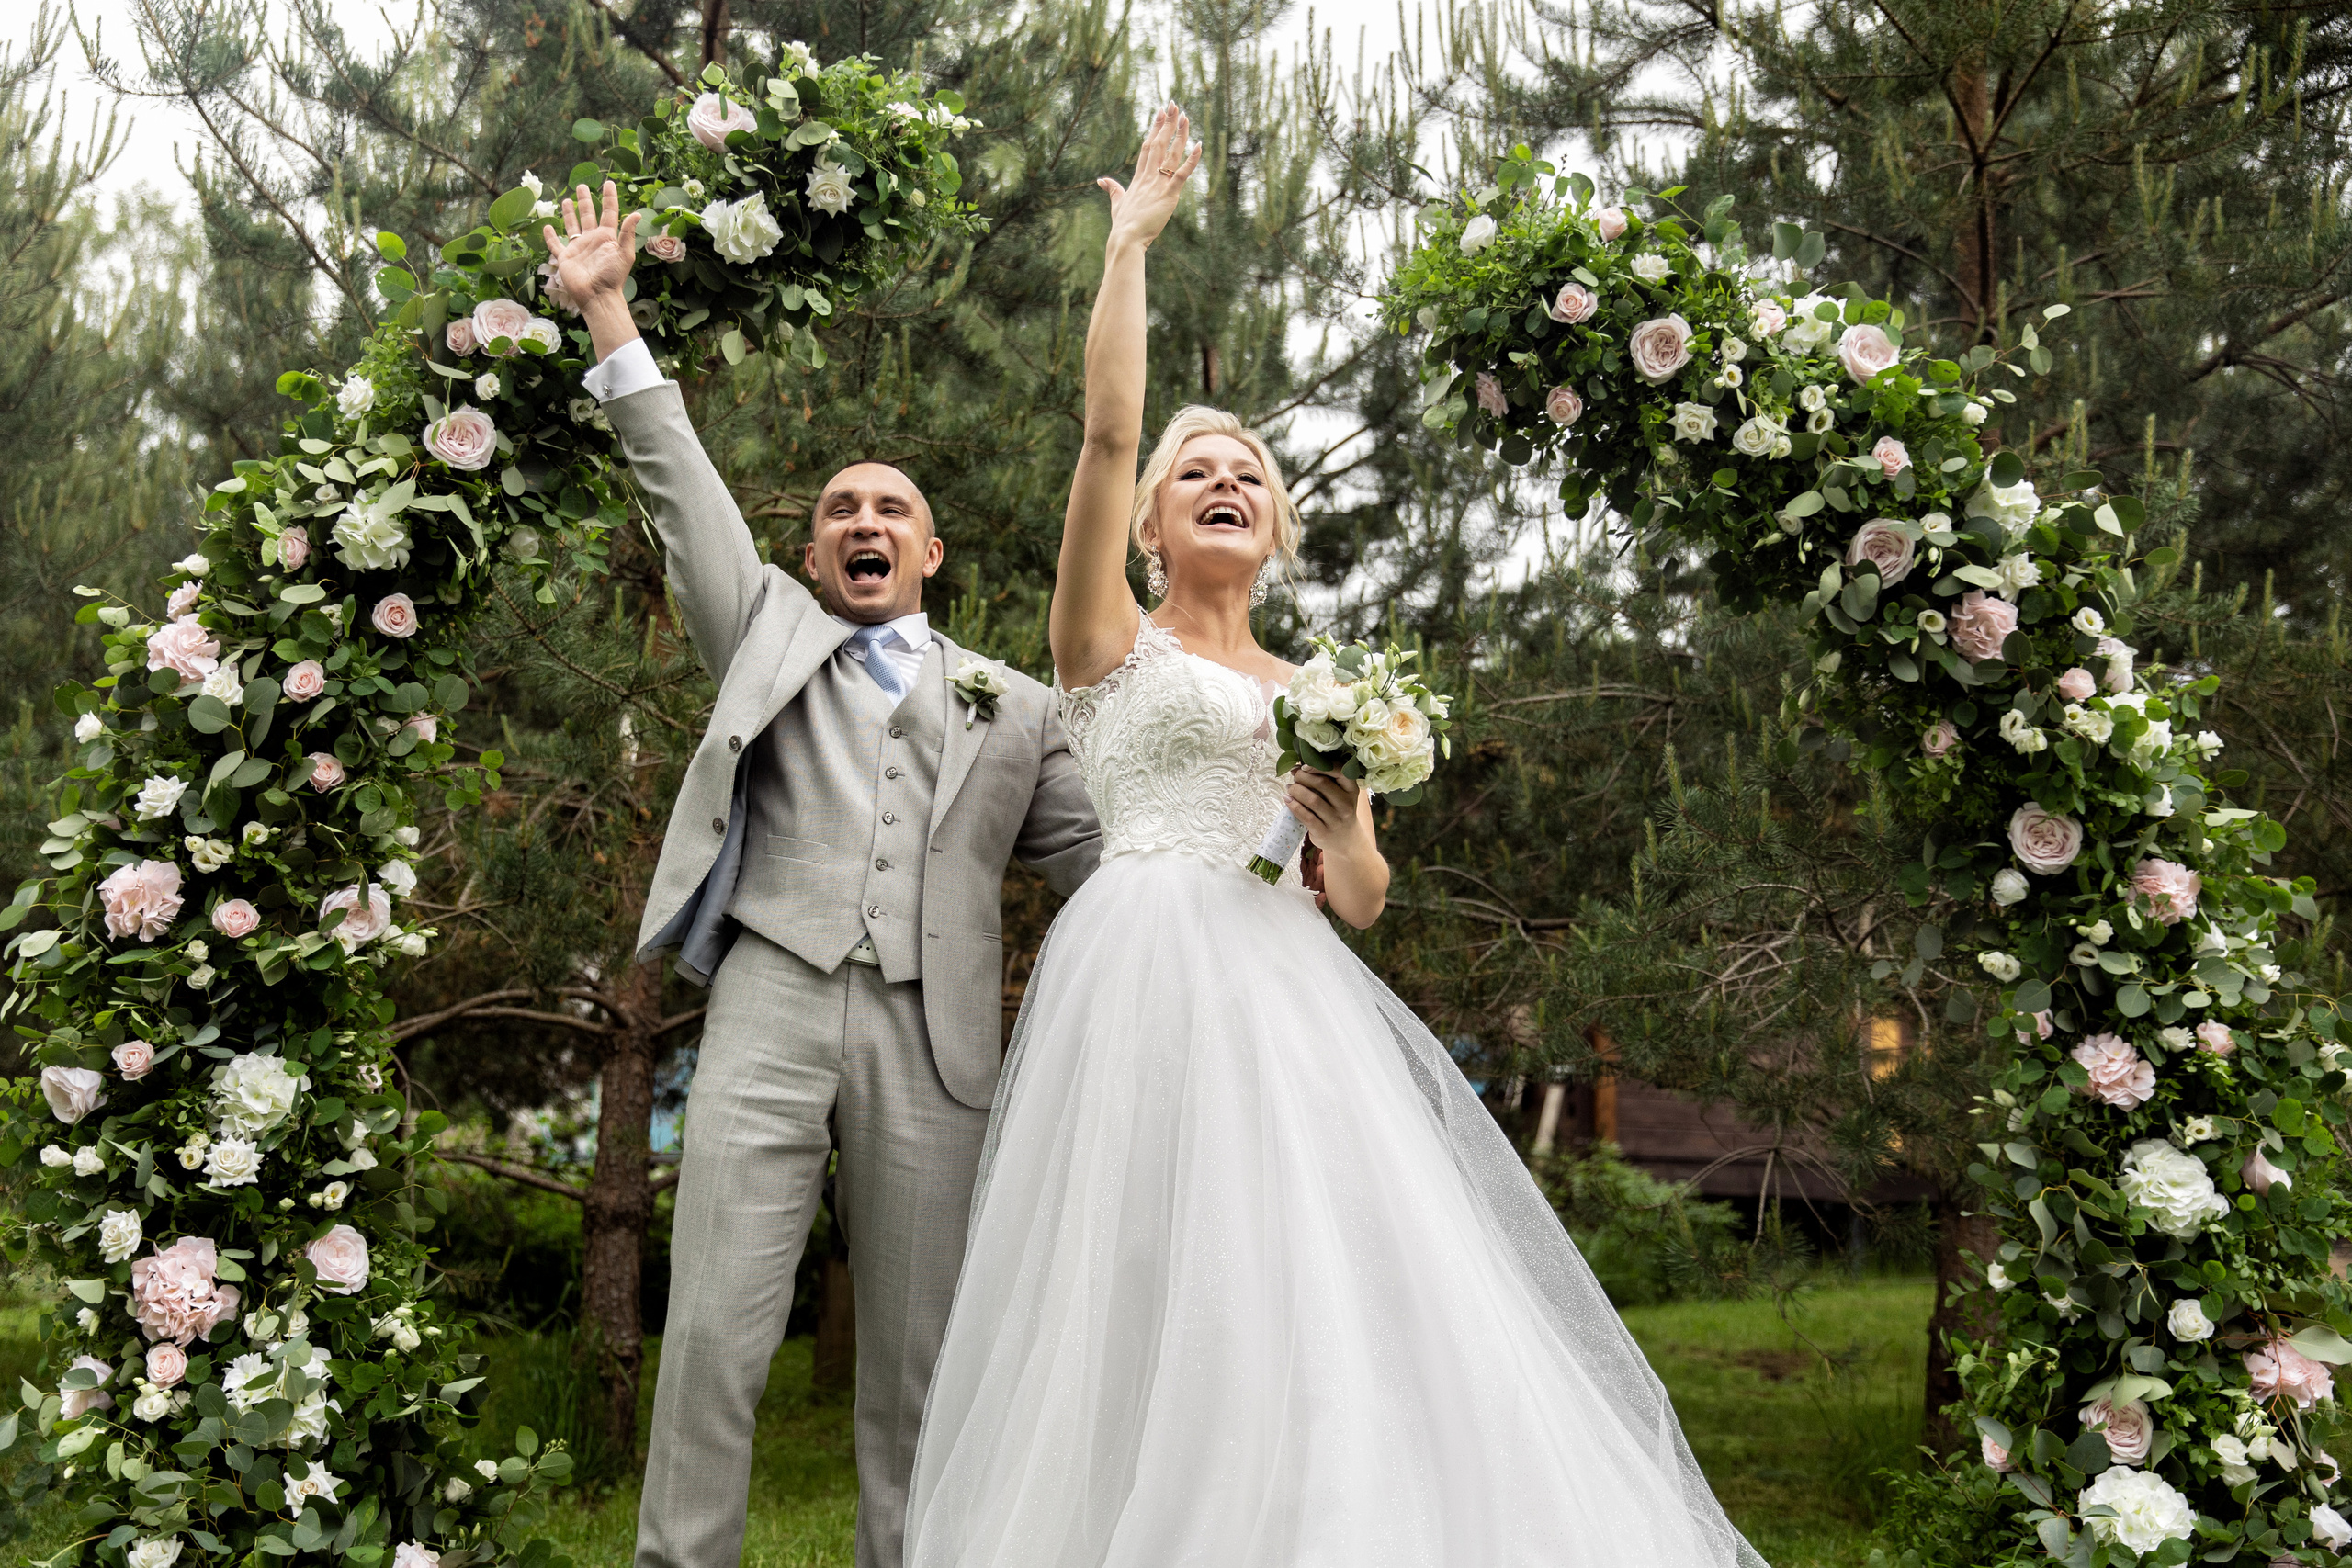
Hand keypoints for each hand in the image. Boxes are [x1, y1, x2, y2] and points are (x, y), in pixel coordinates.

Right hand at [542, 180, 639, 308]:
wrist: (597, 295)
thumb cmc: (613, 276)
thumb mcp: (624, 254)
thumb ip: (627, 233)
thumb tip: (637, 213)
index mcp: (607, 237)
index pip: (609, 212)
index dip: (609, 198)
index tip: (608, 183)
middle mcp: (592, 240)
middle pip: (588, 215)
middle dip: (585, 200)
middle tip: (582, 186)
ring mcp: (578, 248)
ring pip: (572, 225)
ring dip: (569, 213)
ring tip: (567, 200)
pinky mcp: (565, 257)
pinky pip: (556, 244)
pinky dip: (550, 236)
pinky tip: (547, 227)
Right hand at [1096, 102, 1200, 249]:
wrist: (1126, 239)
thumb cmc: (1123, 225)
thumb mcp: (1117, 203)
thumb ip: (1112, 189)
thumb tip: (1102, 180)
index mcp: (1139, 178)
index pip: (1148, 147)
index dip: (1155, 128)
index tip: (1160, 112)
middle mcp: (1148, 177)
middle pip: (1159, 144)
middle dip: (1166, 123)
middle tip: (1173, 104)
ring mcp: (1158, 184)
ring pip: (1171, 154)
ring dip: (1179, 134)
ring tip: (1185, 116)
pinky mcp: (1169, 195)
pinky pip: (1182, 173)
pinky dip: (1192, 160)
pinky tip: (1200, 145)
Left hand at [1286, 768, 1369, 860]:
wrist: (1346, 840)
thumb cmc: (1339, 810)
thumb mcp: (1342, 794)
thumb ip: (1328, 780)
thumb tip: (1299, 768)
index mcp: (1351, 790)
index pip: (1339, 771)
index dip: (1319, 766)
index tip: (1304, 765)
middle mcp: (1346, 804)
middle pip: (1322, 784)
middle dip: (1303, 777)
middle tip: (1294, 776)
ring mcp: (1335, 820)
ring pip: (1312, 800)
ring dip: (1296, 790)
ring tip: (1290, 787)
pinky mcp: (1323, 832)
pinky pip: (1306, 816)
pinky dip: (1293, 805)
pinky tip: (1287, 799)